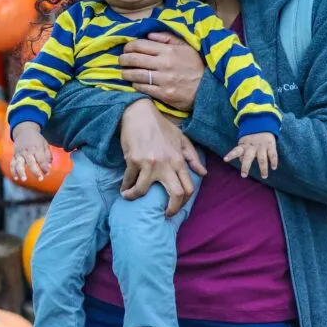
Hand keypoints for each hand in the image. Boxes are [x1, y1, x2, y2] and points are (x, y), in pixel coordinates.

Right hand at [10, 122, 51, 182]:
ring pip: (19, 164)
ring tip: (24, 179)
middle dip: (36, 171)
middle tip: (40, 179)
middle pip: (31, 163)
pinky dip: (13, 171)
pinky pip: (12, 164)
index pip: (41, 160)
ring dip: (21, 172)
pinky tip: (16, 178)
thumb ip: (48, 156)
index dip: (44, 168)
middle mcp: (27, 151)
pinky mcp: (14, 156)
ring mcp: (19, 154)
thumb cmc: (37, 140)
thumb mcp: (45, 145)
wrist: (24, 131)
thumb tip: (48, 167)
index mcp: (36, 148)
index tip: (47, 173)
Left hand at [118, 32, 204, 111]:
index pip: (140, 45)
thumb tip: (149, 35)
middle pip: (134, 59)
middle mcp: (164, 64)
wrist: (208, 89)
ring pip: (136, 74)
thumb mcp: (186, 47)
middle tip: (121, 60)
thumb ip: (168, 38)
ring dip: (126, 73)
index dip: (129, 46)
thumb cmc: (195, 66)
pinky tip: (135, 83)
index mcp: (168, 50)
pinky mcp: (163, 94)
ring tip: (124, 72)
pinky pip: (143, 88)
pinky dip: (136, 85)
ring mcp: (163, 80)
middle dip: (123, 59)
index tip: (126, 49)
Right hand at [118, 99, 206, 215]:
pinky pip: (129, 179)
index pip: (188, 188)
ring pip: (143, 191)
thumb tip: (203, 173)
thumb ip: (192, 157)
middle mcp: (167, 164)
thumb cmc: (160, 126)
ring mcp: (150, 163)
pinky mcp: (134, 160)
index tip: (174, 207)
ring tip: (129, 196)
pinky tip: (123, 188)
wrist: (139, 113)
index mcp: (179, 160)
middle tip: (162, 213)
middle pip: (175, 194)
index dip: (183, 203)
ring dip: (135, 196)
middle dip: (170, 209)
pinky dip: (125, 186)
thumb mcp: (181, 139)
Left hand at [224, 132, 278, 178]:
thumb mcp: (244, 143)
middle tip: (244, 175)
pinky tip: (274, 168)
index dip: (230, 155)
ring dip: (263, 168)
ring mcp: (261, 146)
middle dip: (245, 166)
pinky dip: (273, 161)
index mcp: (244, 146)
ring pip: (262, 158)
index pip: (236, 151)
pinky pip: (272, 154)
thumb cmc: (250, 139)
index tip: (225, 160)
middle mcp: (252, 147)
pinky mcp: (270, 145)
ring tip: (264, 176)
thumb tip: (240, 160)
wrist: (261, 124)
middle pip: (248, 157)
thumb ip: (242, 152)